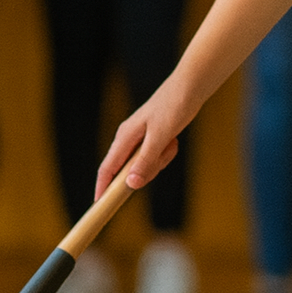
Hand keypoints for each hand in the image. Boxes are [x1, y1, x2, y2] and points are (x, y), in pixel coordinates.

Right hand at [95, 80, 188, 199]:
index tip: (100, 205)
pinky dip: (166, 153)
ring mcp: (140, 138)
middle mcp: (128, 138)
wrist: (191, 87)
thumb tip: (131, 184)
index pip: (107, 168)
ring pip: (145, 164)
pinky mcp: (152, 137)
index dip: (103, 187)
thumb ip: (145, 160)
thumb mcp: (160, 137)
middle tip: (163, 154)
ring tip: (170, 142)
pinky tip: (174, 140)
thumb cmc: (174, 107)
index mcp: (124, 137)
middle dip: (147, 170)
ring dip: (160, 160)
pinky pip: (156, 156)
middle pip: (129, 170)